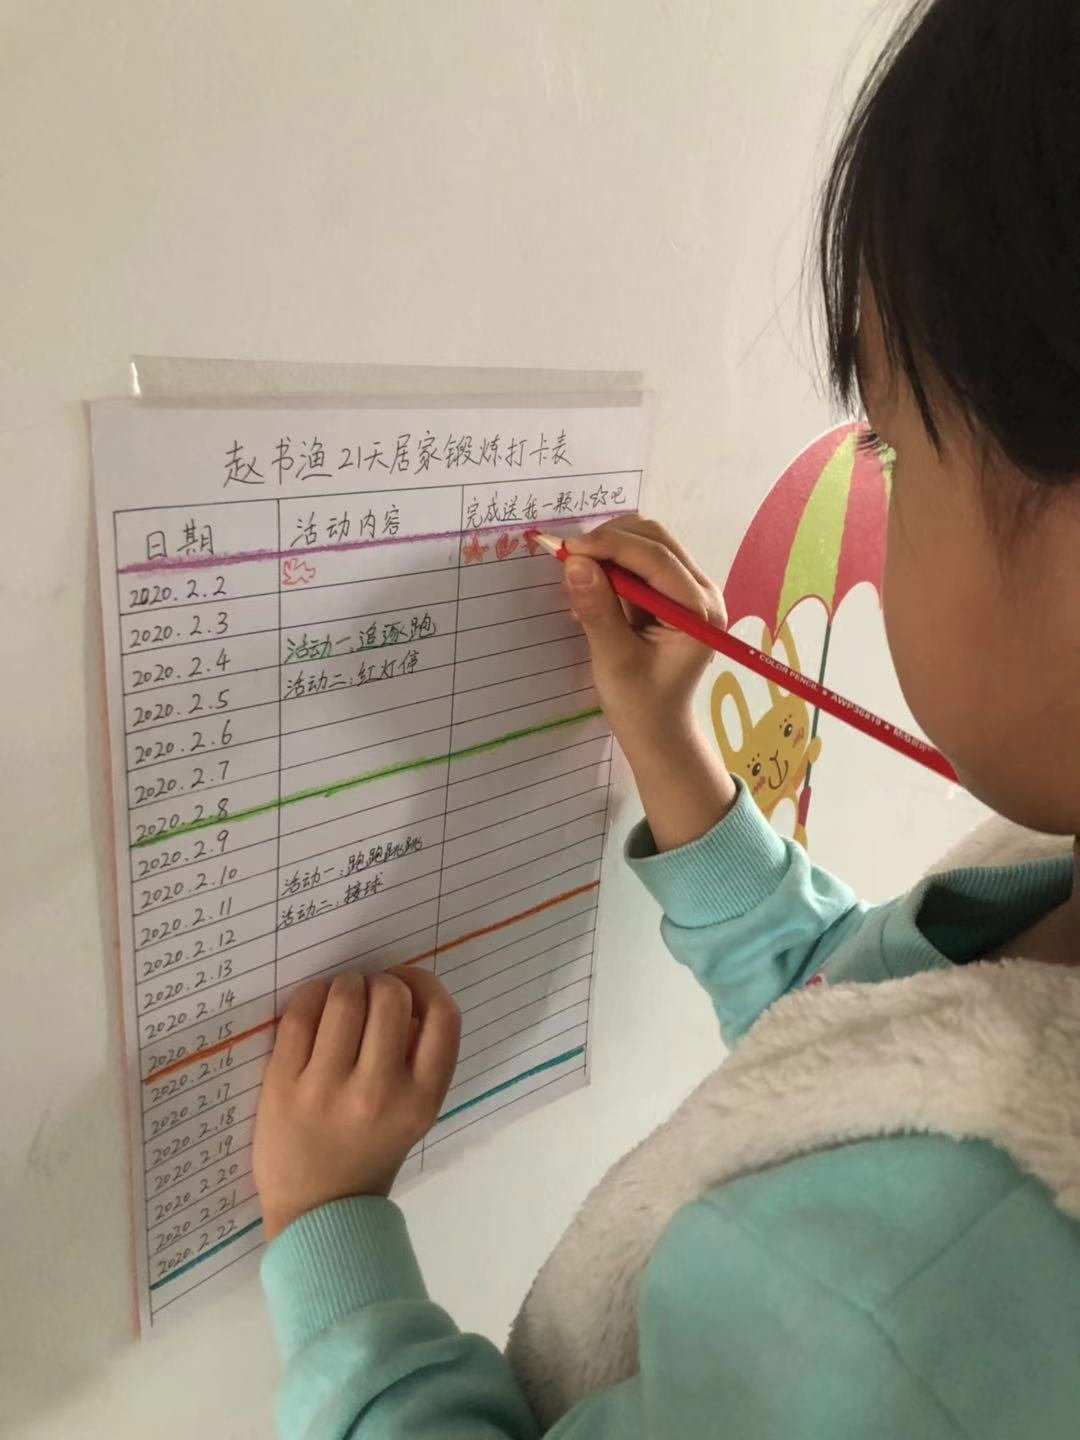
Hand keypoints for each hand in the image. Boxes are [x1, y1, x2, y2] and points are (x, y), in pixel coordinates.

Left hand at [253, 967, 460, 1240]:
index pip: (443, 1016)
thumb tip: (403, 996)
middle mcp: (379, 1091)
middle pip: (391, 995)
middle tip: (369, 1000)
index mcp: (421, 1099)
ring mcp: (328, 1087)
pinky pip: (300, 1013)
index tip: (409, 989)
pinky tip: (314, 1007)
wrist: (317, 1214)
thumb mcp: (415, 1115)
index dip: (426, 985)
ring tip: (340, 1002)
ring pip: (344, 996)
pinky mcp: (284, 1084)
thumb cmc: (371, 1155)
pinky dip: (311, 996)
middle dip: (381, 983)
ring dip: (345, 985)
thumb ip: (419, 1060)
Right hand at [562, 517, 736, 850]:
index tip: (569, 549)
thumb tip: (575, 563)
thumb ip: (598, 610)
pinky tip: (592, 590)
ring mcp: (689, 590)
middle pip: (655, 539)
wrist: (657, 729)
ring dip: (608, 551)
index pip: (656, 558)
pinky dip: (612, 565)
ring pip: (646, 544)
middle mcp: (702, 591)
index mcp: (699, 610)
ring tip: (579, 580)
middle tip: (568, 560)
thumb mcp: (614, 660)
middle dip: (609, 541)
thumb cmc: (640, 704)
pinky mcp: (672, 593)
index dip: (611, 545)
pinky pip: (640, 562)